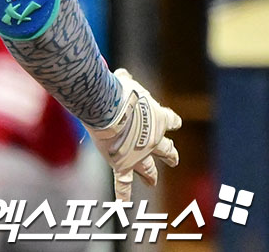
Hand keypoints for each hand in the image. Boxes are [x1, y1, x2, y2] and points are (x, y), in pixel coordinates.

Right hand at [85, 68, 181, 201]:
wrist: (108, 107)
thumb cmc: (118, 91)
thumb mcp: (126, 83)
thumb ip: (126, 82)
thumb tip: (123, 74)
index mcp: (160, 118)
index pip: (171, 121)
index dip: (171, 122)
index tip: (173, 122)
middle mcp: (154, 139)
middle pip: (167, 150)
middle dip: (170, 155)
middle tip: (173, 158)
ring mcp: (139, 155)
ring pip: (149, 169)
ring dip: (151, 175)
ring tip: (152, 181)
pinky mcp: (122, 164)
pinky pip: (122, 183)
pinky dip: (123, 194)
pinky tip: (123, 206)